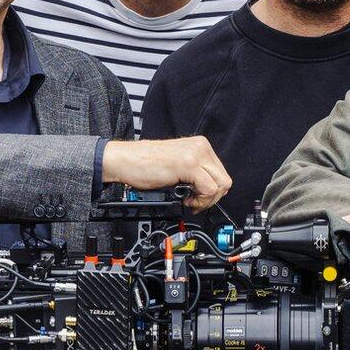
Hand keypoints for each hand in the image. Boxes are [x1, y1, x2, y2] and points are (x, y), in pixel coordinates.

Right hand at [102, 137, 231, 212]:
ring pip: (220, 185)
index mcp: (199, 146)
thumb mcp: (177, 165)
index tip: (199, 198)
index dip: (212, 191)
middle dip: (212, 198)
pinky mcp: (188, 164)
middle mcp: (200, 147)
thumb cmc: (143, 164)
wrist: (125, 160)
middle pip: (225, 180)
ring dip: (206, 200)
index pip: (221, 173)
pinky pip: (208, 188)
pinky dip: (200, 200)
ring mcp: (195, 154)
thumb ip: (194, 172)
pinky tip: (185, 199)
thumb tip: (207, 190)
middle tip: (195, 203)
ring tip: (189, 201)